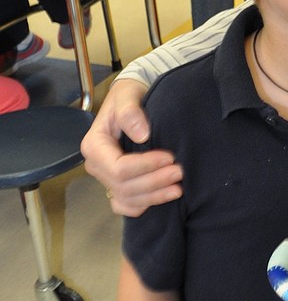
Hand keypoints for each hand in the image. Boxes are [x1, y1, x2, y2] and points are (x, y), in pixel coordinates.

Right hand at [81, 77, 182, 216]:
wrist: (133, 100)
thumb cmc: (128, 95)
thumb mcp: (127, 94)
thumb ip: (130, 112)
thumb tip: (141, 134)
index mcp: (94, 146)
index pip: (118, 167)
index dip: (145, 166)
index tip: (169, 157)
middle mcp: (97, 166)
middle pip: (124, 186)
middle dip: (154, 182)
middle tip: (180, 172)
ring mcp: (107, 178)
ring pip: (127, 199)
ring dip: (153, 196)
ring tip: (178, 188)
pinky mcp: (118, 185)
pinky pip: (127, 205)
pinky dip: (145, 204)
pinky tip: (163, 197)